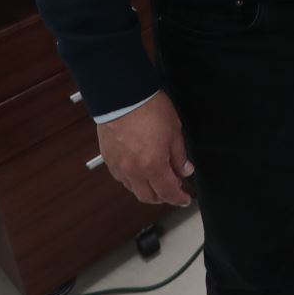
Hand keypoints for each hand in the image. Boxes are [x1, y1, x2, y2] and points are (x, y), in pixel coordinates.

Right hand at [96, 92, 193, 206]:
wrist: (123, 96)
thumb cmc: (149, 109)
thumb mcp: (175, 130)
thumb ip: (179, 155)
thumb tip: (185, 170)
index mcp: (153, 165)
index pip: (168, 192)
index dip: (178, 198)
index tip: (185, 198)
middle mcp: (133, 171)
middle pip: (148, 197)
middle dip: (163, 197)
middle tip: (173, 191)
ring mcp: (119, 166)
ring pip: (133, 189)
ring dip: (147, 190)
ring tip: (157, 181)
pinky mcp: (108, 159)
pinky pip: (121, 178)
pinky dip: (132, 180)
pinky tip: (139, 172)